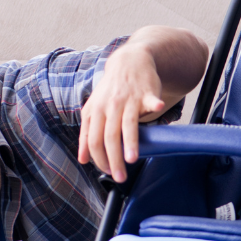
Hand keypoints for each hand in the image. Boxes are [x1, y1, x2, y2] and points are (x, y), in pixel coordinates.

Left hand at [77, 45, 163, 182]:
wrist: (128, 63)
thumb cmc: (111, 91)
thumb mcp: (93, 110)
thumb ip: (87, 134)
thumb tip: (82, 159)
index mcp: (95, 112)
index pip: (93, 140)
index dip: (99, 158)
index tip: (107, 172)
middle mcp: (110, 106)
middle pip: (109, 136)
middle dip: (113, 159)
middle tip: (120, 177)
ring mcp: (128, 99)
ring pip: (127, 123)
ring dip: (130, 142)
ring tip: (132, 159)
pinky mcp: (146, 93)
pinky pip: (150, 99)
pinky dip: (154, 104)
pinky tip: (158, 107)